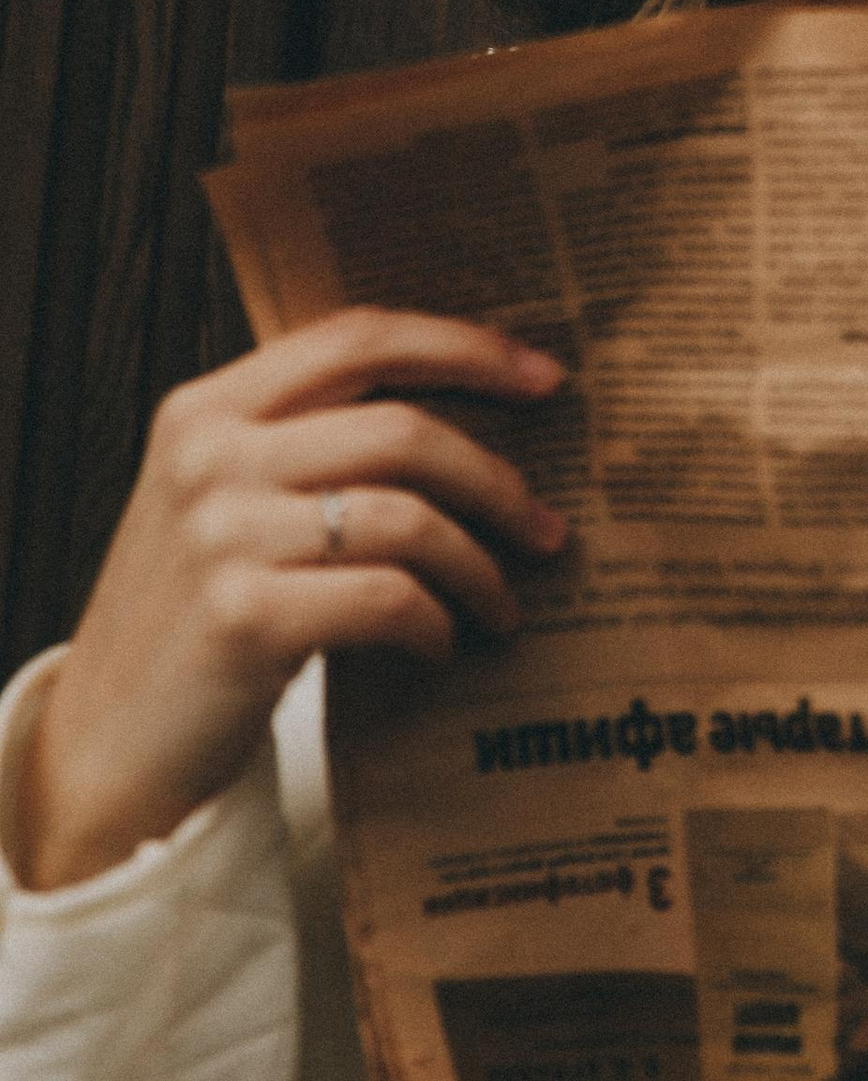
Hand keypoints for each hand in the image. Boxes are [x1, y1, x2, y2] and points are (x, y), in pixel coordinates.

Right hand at [16, 309, 568, 890]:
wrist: (108, 742)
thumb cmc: (198, 610)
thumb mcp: (228, 497)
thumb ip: (312, 439)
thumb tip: (476, 409)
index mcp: (209, 406)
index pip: (360, 338)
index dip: (465, 348)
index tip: (546, 377)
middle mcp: (208, 457)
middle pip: (405, 430)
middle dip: (497, 480)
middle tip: (547, 530)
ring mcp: (219, 535)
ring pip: (409, 517)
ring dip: (479, 566)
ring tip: (502, 606)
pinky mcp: (242, 617)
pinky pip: (389, 597)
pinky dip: (435, 622)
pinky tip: (442, 644)